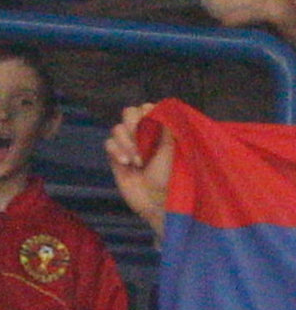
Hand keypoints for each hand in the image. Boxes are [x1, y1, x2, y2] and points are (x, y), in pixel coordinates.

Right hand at [106, 104, 171, 237]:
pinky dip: (116, 151)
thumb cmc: (172, 176)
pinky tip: (126, 163)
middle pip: (129, 113)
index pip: (148, 108)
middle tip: (139, 140)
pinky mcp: (117, 157)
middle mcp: (145, 134)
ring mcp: (130, 145)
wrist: (158, 201)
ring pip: (117, 128)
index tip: (150, 122)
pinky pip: (108, 143)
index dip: (146, 112)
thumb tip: (162, 108)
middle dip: (132, 125)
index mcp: (162, 130)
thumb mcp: (173, 150)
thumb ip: (167, 127)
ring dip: (126, 142)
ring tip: (138, 161)